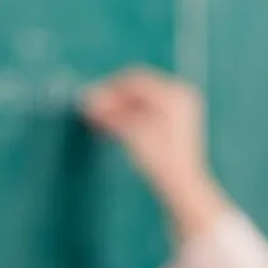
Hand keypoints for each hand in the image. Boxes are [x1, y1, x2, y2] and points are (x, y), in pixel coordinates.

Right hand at [82, 66, 228, 238]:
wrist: (182, 185)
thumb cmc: (160, 159)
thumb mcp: (132, 133)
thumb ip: (109, 113)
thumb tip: (86, 98)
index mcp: (174, 93)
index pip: (135, 81)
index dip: (109, 90)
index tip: (89, 100)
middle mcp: (180, 95)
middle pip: (138, 90)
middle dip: (113, 99)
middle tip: (91, 110)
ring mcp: (180, 108)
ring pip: (141, 101)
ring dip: (119, 108)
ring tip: (99, 119)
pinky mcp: (176, 122)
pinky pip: (148, 111)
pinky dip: (130, 116)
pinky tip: (114, 124)